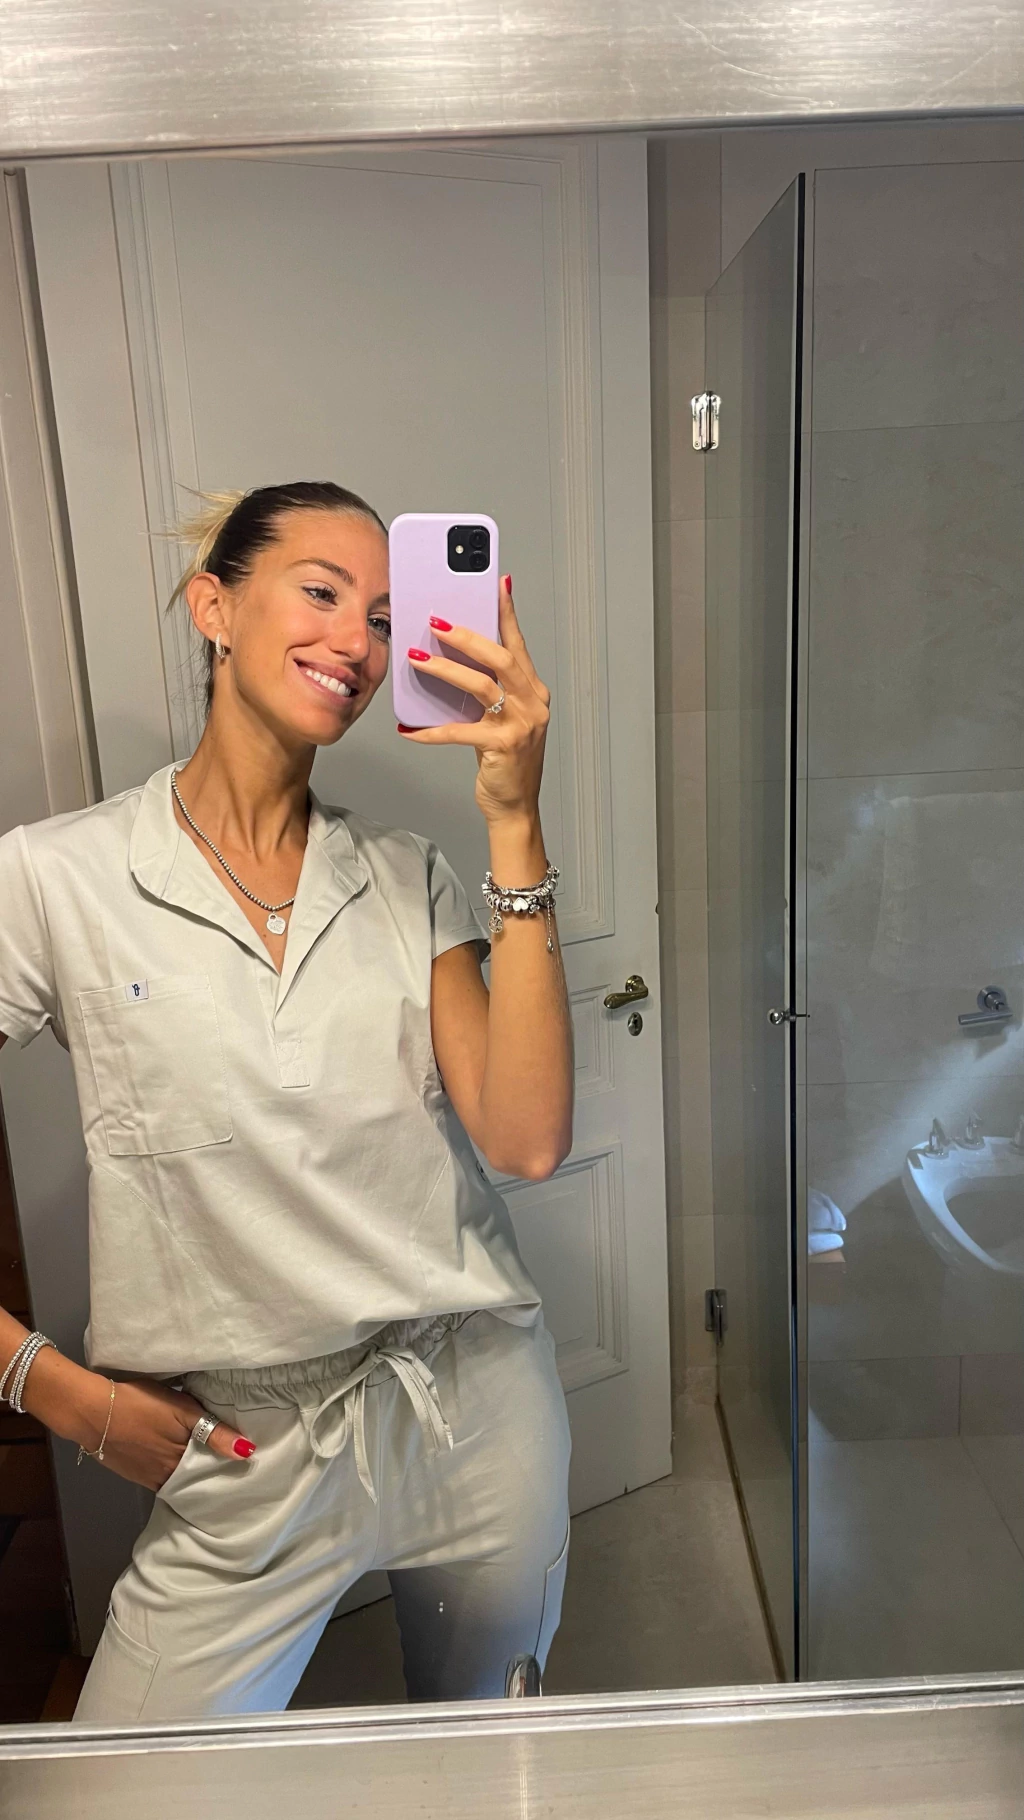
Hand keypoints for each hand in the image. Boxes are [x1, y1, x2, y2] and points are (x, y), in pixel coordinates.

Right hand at [76, 1374, 254, 1490]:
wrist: (91, 1410)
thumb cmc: (141, 1404)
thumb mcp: (183, 1410)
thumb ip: (214, 1432)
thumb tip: (247, 1452)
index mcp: (180, 1464)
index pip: (210, 1474)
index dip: (224, 1470)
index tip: (242, 1471)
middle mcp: (164, 1477)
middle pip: (192, 1480)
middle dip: (208, 1475)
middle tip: (228, 1469)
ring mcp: (144, 1476)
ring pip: (174, 1479)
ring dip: (188, 1474)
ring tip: (204, 1465)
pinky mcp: (130, 1471)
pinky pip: (157, 1476)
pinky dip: (168, 1471)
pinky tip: (173, 1462)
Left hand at [399, 575, 549, 825]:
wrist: (515, 806)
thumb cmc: (505, 760)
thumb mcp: (502, 718)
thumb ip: (490, 689)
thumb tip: (455, 658)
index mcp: (534, 691)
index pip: (517, 644)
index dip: (507, 613)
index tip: (497, 585)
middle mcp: (532, 703)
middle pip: (500, 658)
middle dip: (467, 637)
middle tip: (436, 622)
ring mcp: (520, 725)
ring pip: (481, 686)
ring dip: (446, 669)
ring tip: (417, 659)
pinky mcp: (502, 748)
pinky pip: (460, 732)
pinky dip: (431, 731)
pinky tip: (409, 729)